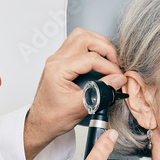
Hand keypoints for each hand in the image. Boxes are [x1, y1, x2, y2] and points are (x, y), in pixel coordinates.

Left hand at [23, 28, 124, 159]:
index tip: (118, 77)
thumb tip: (117, 80)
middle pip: (85, 38)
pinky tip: (100, 60)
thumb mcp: (80, 107)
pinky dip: (92, 48)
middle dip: (105, 48)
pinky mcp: (61, 61)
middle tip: (115, 64)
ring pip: (81, 36)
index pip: (90, 58)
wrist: (41, 123)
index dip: (108, 66)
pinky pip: (78, 44)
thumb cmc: (53, 117)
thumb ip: (100, 92)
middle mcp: (56, 60)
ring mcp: (57, 59)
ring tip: (109, 60)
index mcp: (57, 70)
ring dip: (98, 44)